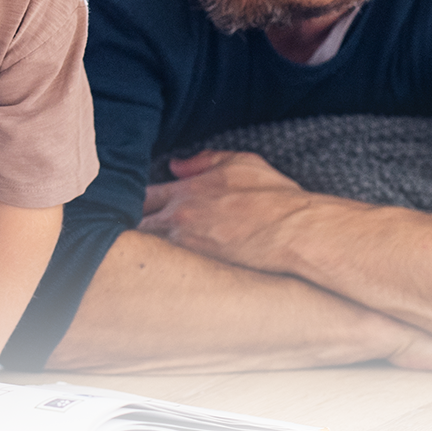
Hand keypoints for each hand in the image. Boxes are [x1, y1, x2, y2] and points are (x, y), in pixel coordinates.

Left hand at [139, 150, 324, 272]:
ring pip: (148, 246)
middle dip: (135, 225)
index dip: (136, 202)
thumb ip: (204, 161)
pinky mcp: (199, 266)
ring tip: (145, 253)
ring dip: (145, 247)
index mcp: (186, 191)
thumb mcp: (241, 163)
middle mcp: (179, 216)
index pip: (143, 196)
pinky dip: (162, 266)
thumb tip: (175, 165)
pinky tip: (163, 269)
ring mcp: (187, 243)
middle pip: (137, 222)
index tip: (140, 208)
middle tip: (137, 231)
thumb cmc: (275, 196)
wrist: (296, 231)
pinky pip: (168, 266)